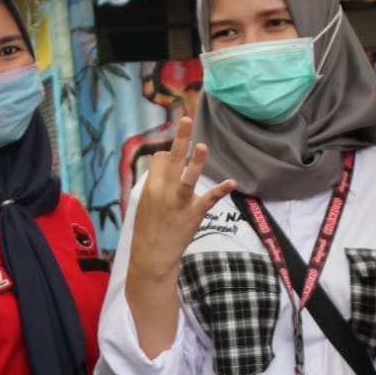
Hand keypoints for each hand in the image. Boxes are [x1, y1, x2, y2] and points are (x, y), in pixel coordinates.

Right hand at [127, 116, 234, 281]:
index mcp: (150, 186)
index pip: (161, 159)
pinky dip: (220, 190)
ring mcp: (179, 203)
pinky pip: (209, 199)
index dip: (168, 155)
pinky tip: (231, 182)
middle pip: (171, 159)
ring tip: (202, 146)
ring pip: (188, 177)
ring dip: (195, 162)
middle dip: (180, 138)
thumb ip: (156, 183)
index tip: (171, 159)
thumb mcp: (144, 203)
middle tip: (187, 118)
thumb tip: (166, 162)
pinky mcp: (194, 214)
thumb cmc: (148, 228)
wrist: (152, 256)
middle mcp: (163, 191)